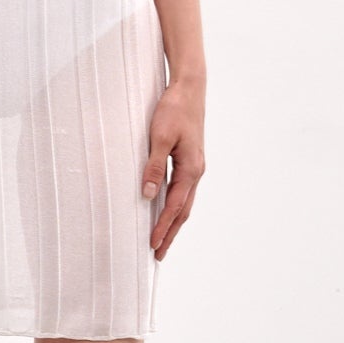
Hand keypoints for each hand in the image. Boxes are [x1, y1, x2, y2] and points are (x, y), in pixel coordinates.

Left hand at [141, 78, 204, 261]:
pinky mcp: (190, 159)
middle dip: (171, 233)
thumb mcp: (159, 137)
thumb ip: (154, 167)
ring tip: (163, 239)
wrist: (189, 88)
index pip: (175, 207)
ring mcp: (194, 166)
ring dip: (174, 222)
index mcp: (191, 169)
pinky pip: (183, 190)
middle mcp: (196, 171)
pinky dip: (175, 206)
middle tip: (158, 254)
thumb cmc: (174, 109)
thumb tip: (148, 195)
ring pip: (185, 202)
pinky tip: (166, 209)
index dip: (163, 227)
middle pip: (184, 211)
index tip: (153, 245)